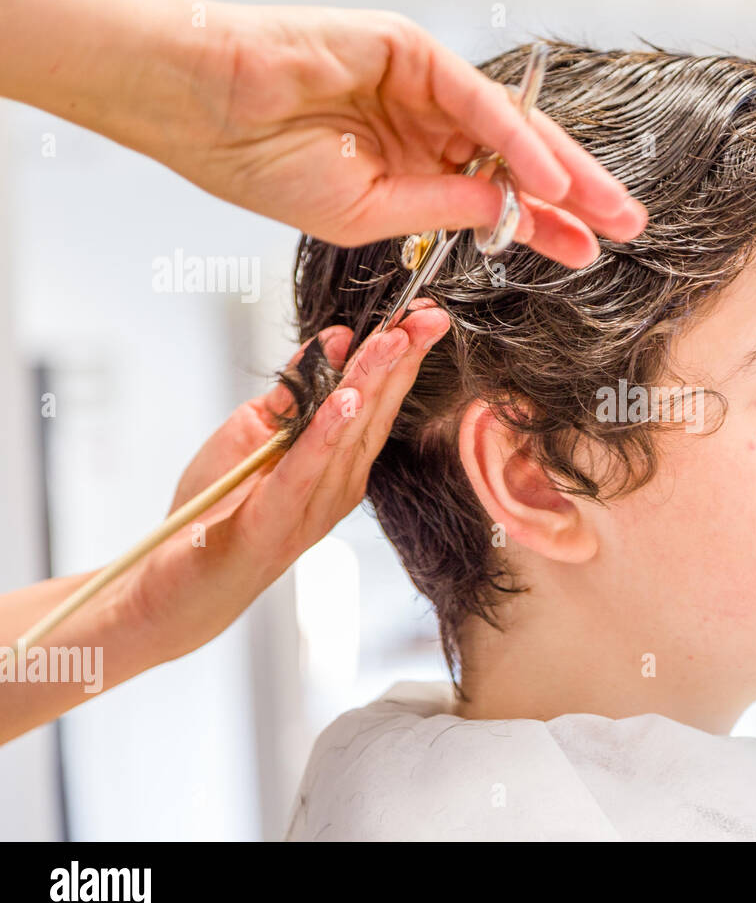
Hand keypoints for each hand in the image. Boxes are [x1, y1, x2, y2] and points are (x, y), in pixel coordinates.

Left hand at [121, 303, 448, 662]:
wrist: (180, 588)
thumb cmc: (220, 511)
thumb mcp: (256, 435)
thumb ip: (295, 393)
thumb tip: (333, 340)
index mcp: (339, 462)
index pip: (378, 399)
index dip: (402, 355)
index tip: (424, 313)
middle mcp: (338, 484)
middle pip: (376, 411)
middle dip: (402, 359)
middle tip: (428, 316)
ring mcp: (312, 506)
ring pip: (349, 434)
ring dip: (372, 383)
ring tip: (392, 341)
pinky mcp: (274, 522)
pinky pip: (305, 471)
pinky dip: (326, 434)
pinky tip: (348, 401)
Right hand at [163, 4, 645, 263]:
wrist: (201, 111)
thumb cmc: (263, 165)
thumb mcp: (370, 215)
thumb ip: (444, 212)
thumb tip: (509, 218)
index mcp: (413, 166)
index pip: (495, 199)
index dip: (542, 226)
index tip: (585, 253)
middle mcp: (427, 125)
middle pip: (519, 163)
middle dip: (575, 196)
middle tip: (626, 227)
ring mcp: (423, 87)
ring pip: (512, 131)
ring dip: (564, 170)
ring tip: (611, 209)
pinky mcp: (413, 52)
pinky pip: (478, 104)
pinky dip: (517, 141)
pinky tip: (550, 180)